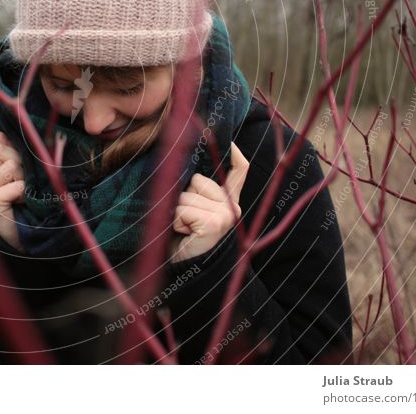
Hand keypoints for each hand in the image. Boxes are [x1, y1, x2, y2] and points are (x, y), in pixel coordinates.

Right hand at [0, 131, 25, 251]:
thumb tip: (7, 136)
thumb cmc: (32, 202)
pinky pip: (17, 185)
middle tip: (25, 183)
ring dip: (26, 179)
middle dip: (21, 162)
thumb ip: (16, 153)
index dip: (8, 143)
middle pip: (0, 148)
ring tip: (25, 195)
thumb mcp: (25, 173)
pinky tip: (23, 204)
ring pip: (10, 165)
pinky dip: (26, 193)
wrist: (29, 238)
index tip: (20, 161)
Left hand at [168, 142, 249, 262]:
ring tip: (183, 230)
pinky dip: (175, 221)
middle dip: (182, 197)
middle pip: (197, 180)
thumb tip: (185, 163)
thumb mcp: (189, 211)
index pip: (240, 170)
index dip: (234, 153)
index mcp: (229, 202)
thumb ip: (195, 191)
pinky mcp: (216, 223)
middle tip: (185, 222)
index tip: (230, 141)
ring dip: (175, 212)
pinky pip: (183, 208)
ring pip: (186, 194)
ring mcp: (227, 215)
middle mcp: (233, 207)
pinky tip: (184, 234)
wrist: (186, 273)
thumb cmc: (183, 241)